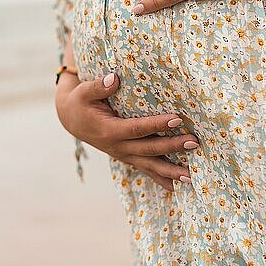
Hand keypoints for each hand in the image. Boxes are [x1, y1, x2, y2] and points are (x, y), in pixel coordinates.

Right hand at [55, 71, 198, 190]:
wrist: (71, 119)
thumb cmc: (80, 102)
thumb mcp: (83, 91)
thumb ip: (98, 86)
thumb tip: (113, 78)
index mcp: (109, 130)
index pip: (137, 129)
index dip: (157, 125)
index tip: (177, 119)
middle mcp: (117, 146)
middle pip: (149, 149)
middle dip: (172, 147)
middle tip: (194, 142)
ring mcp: (123, 154)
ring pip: (149, 165)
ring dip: (170, 172)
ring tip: (190, 177)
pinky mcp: (127, 156)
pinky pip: (146, 170)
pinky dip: (161, 179)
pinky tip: (177, 186)